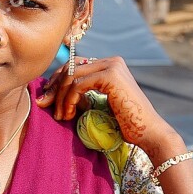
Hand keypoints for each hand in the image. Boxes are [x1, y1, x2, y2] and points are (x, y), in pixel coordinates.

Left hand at [36, 56, 180, 151]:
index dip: (57, 81)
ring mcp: (112, 66)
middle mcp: (111, 61)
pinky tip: (69, 114)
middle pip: (70, 67)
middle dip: (54, 87)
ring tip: (60, 116)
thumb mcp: (98, 103)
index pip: (74, 65)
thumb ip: (81, 93)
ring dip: (60, 96)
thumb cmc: (125, 123)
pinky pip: (78, 85)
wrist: (148, 133)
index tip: (48, 99)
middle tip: (44, 104)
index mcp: (109, 64)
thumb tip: (52, 92)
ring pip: (71, 75)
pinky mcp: (110, 76)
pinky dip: (69, 99)